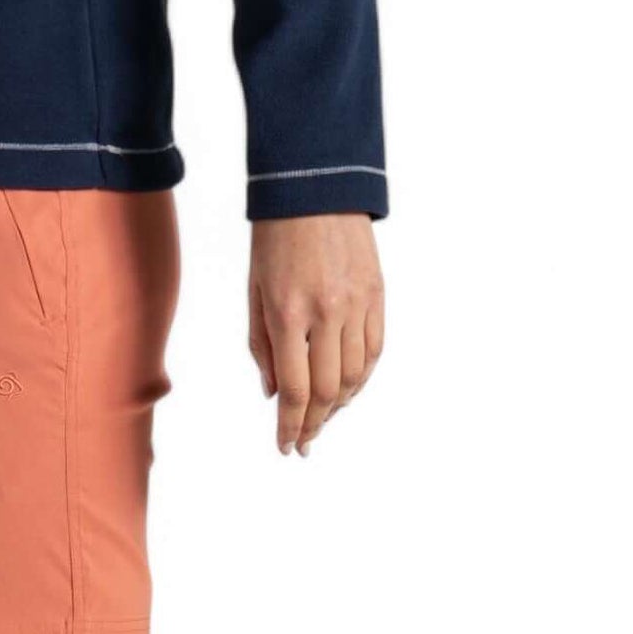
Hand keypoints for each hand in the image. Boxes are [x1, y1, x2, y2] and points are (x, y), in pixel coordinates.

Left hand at [248, 215, 384, 456]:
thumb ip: (262, 348)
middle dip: (315, 425)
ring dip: (339, 406)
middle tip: (304, 441)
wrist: (316, 187)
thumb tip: (274, 395)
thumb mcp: (255, 294)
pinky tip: (348, 390)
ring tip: (324, 418)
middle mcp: (327, 314)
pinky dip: (362, 378)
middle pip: (328, 392)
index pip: (295, 391)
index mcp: (289, 315)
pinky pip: (375, 350)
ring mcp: (357, 304)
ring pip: (356, 376)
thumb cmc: (275, 240)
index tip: (286, 446)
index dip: (290, 427)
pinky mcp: (377, 294)